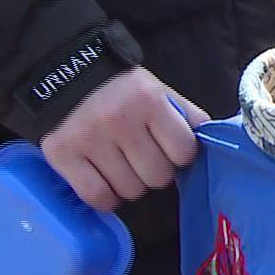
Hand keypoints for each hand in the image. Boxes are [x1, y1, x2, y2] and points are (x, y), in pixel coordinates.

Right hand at [39, 68, 207, 209]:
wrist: (67, 77)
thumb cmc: (125, 92)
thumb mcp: (162, 93)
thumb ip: (189, 118)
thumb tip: (212, 145)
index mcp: (149, 100)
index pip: (184, 152)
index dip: (179, 154)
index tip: (168, 146)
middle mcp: (118, 119)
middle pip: (158, 177)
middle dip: (155, 170)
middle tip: (142, 156)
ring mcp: (88, 138)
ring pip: (130, 191)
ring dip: (131, 184)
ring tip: (121, 164)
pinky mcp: (62, 154)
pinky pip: (98, 197)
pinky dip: (106, 197)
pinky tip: (105, 180)